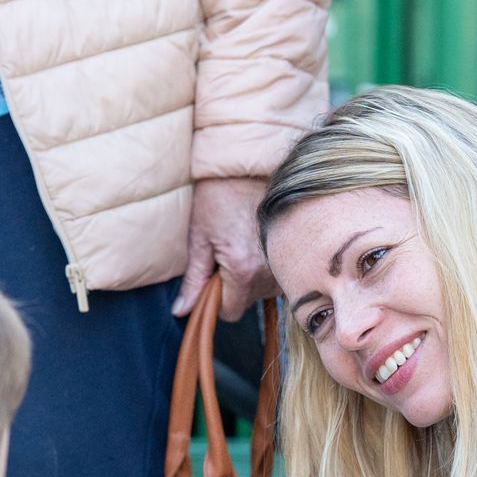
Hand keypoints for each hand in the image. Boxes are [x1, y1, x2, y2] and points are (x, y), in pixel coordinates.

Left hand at [174, 177, 273, 321]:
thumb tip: (182, 311)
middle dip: (235, 286)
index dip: (217, 301)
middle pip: (249, 301)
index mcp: (242, 270)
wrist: (248, 164)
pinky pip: (279, 275)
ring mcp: (284, 262)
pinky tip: (258, 242)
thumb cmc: (218, 196)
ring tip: (243, 244)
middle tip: (226, 253)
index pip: (230, 312)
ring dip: (253, 276)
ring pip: (265, 289)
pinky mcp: (294, 252)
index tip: (212, 280)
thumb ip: (193, 280)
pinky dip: (267, 266)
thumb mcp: (199, 238)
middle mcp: (269, 272)